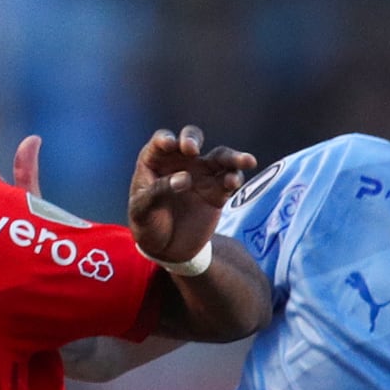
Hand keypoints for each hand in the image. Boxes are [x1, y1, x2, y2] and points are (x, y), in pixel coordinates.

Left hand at [129, 125, 254, 267]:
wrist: (166, 250)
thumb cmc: (147, 225)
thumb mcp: (142, 210)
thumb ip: (158, 192)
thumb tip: (185, 178)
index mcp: (156, 161)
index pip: (162, 142)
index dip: (166, 140)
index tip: (170, 145)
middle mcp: (181, 163)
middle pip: (191, 140)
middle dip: (192, 139)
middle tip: (192, 150)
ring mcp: (201, 176)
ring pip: (220, 158)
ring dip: (233, 157)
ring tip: (248, 161)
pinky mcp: (217, 193)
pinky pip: (229, 181)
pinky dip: (234, 179)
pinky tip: (234, 182)